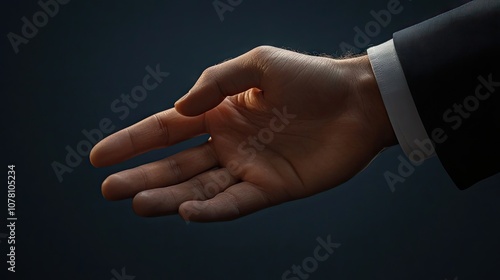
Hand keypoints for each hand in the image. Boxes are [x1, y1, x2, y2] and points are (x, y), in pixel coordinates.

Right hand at [90, 46, 395, 221]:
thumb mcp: (257, 64)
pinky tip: (188, 213)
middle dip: (142, 176)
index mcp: (220, 113)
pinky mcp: (272, 189)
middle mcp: (228, 143)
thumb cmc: (310, 78)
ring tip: (137, 203)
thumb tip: (179, 109)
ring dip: (169, 198)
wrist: (358, 101)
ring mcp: (248, 168)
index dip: (132, 142)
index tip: (98, 157)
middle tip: (109, 190)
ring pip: (200, 188)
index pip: (166, 129)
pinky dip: (212, 210)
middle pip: (176, 165)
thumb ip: (215, 83)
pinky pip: (236, 203)